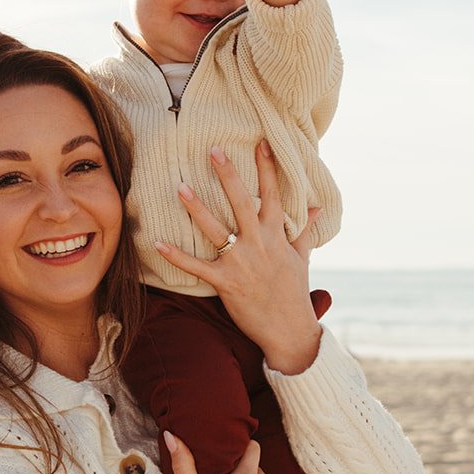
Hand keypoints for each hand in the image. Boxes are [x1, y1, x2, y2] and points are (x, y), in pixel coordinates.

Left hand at [155, 141, 321, 374]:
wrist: (290, 330)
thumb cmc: (293, 291)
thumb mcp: (301, 257)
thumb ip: (303, 229)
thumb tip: (317, 208)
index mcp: (276, 235)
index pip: (273, 195)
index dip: (267, 168)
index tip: (260, 143)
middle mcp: (259, 244)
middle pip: (242, 202)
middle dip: (228, 175)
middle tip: (213, 150)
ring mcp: (241, 262)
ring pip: (216, 229)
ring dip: (196, 208)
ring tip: (180, 187)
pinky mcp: (226, 283)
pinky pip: (197, 267)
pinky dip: (176, 256)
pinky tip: (157, 243)